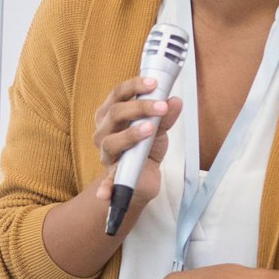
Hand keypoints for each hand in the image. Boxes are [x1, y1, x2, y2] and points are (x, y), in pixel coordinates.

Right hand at [88, 75, 182, 226]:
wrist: (143, 176)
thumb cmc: (146, 146)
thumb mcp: (159, 128)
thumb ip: (165, 115)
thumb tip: (174, 101)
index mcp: (111, 114)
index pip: (117, 94)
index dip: (134, 86)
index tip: (154, 83)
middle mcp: (104, 131)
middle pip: (114, 113)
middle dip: (139, 107)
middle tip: (161, 107)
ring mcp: (106, 154)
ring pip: (110, 141)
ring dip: (130, 134)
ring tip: (150, 129)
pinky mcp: (112, 176)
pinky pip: (107, 182)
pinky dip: (106, 188)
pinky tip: (105, 194)